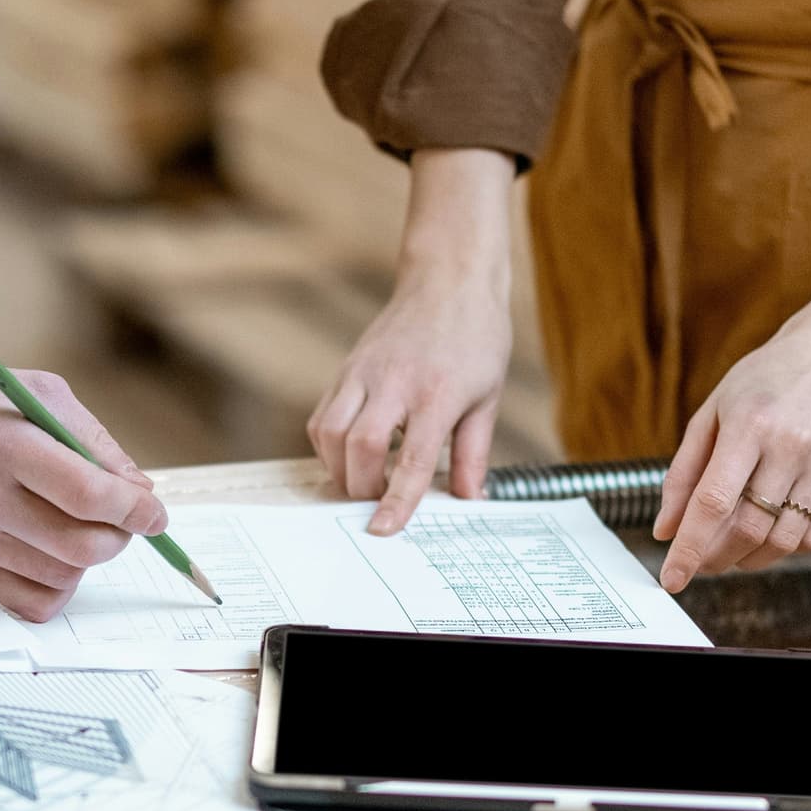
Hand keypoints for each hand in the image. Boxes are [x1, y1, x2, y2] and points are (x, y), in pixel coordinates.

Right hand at [0, 351, 165, 621]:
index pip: (87, 494)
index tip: (154, 514)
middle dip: (120, 538)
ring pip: (61, 577)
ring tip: (80, 527)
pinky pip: (28, 603)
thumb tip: (141, 494)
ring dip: (88, 559)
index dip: (135, 510)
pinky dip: (58, 586)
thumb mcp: (37, 394)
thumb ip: (93, 442)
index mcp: (5, 444)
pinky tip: (53, 555)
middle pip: (80, 546)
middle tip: (122, 520)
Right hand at [309, 148, 515, 532]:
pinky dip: (329, 445)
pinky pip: (323, 416)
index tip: (382, 529)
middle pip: (359, 446)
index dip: (396, 500)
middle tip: (374, 502)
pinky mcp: (347, 368)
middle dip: (360, 486)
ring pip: (330, 431)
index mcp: (437, 394)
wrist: (449, 281)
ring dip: (339, 468)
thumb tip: (468, 498)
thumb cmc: (476, 337)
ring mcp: (364, 372)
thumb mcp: (488, 397)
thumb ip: (473, 453)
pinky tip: (350, 454)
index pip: (411, 459)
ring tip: (360, 481)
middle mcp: (394, 382)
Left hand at [652, 262, 810, 587]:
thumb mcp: (712, 413)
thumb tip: (665, 531)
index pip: (713, 502)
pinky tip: (767, 537)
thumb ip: (684, 473)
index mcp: (749, 425)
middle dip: (715, 559)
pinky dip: (785, 549)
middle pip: (747, 528)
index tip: (671, 580)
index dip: (689, 548)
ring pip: (782, 541)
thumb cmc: (763, 383)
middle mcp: (791, 446)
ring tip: (730, 553)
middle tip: (699, 563)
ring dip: (748, 559)